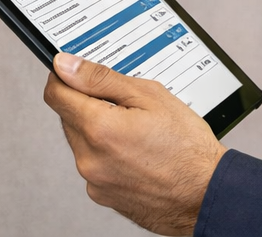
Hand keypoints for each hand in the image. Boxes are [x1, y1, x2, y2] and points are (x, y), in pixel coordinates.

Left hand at [44, 53, 226, 235]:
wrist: (205, 193)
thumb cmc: (187, 147)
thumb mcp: (149, 96)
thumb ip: (100, 78)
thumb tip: (66, 66)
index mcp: (98, 128)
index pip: (55, 94)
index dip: (63, 77)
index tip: (74, 72)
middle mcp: (89, 159)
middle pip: (68, 117)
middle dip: (88, 103)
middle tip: (124, 104)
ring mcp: (94, 181)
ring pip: (81, 141)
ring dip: (98, 129)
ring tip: (136, 131)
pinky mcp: (101, 195)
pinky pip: (94, 164)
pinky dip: (107, 154)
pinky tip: (135, 152)